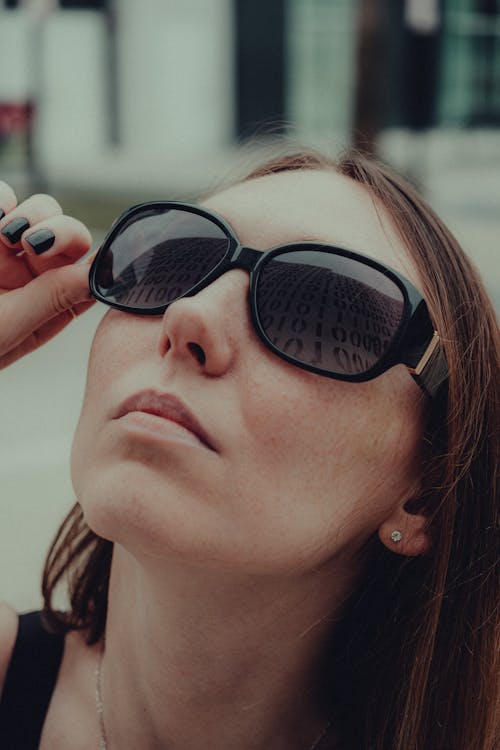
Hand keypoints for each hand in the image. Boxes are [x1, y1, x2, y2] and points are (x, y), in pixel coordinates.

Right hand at [0, 181, 94, 368]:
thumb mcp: (6, 329)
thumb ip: (48, 301)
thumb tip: (94, 274)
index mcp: (52, 305)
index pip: (90, 274)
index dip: (96, 259)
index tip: (82, 254)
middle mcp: (35, 274)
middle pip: (70, 235)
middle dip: (60, 230)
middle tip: (32, 241)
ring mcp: (6, 249)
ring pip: (41, 210)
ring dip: (30, 214)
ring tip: (6, 235)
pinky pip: (2, 198)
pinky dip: (1, 199)